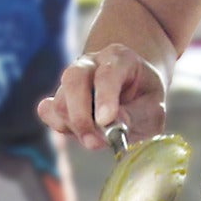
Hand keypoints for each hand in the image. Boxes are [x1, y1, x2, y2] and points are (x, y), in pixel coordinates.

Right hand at [37, 43, 167, 150]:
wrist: (134, 92)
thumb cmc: (145, 100)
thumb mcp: (153, 108)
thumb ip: (136, 115)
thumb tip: (111, 125)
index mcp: (120, 59)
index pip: (107, 74)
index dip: (105, 98)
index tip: (106, 120)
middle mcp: (91, 63)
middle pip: (73, 81)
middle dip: (81, 116)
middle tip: (94, 142)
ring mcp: (71, 78)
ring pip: (59, 101)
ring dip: (75, 127)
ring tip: (96, 139)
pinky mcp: (59, 96)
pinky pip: (47, 110)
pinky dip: (59, 125)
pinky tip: (77, 132)